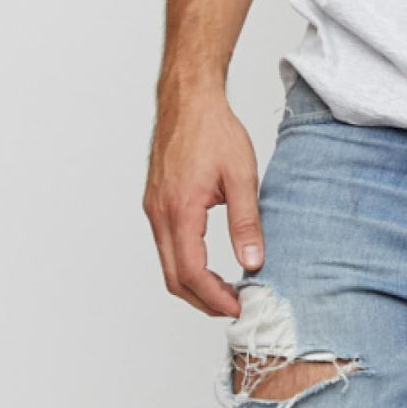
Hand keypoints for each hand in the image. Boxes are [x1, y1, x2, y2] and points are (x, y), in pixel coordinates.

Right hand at [144, 86, 263, 315]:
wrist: (188, 100)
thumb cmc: (213, 130)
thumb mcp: (241, 176)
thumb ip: (246, 222)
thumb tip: (252, 262)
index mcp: (180, 210)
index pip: (192, 272)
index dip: (215, 297)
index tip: (238, 307)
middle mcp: (159, 214)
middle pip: (175, 278)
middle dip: (203, 300)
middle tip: (234, 307)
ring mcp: (153, 210)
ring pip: (167, 265)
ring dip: (194, 285)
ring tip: (225, 291)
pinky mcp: (155, 204)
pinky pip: (165, 246)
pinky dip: (185, 266)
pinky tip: (208, 265)